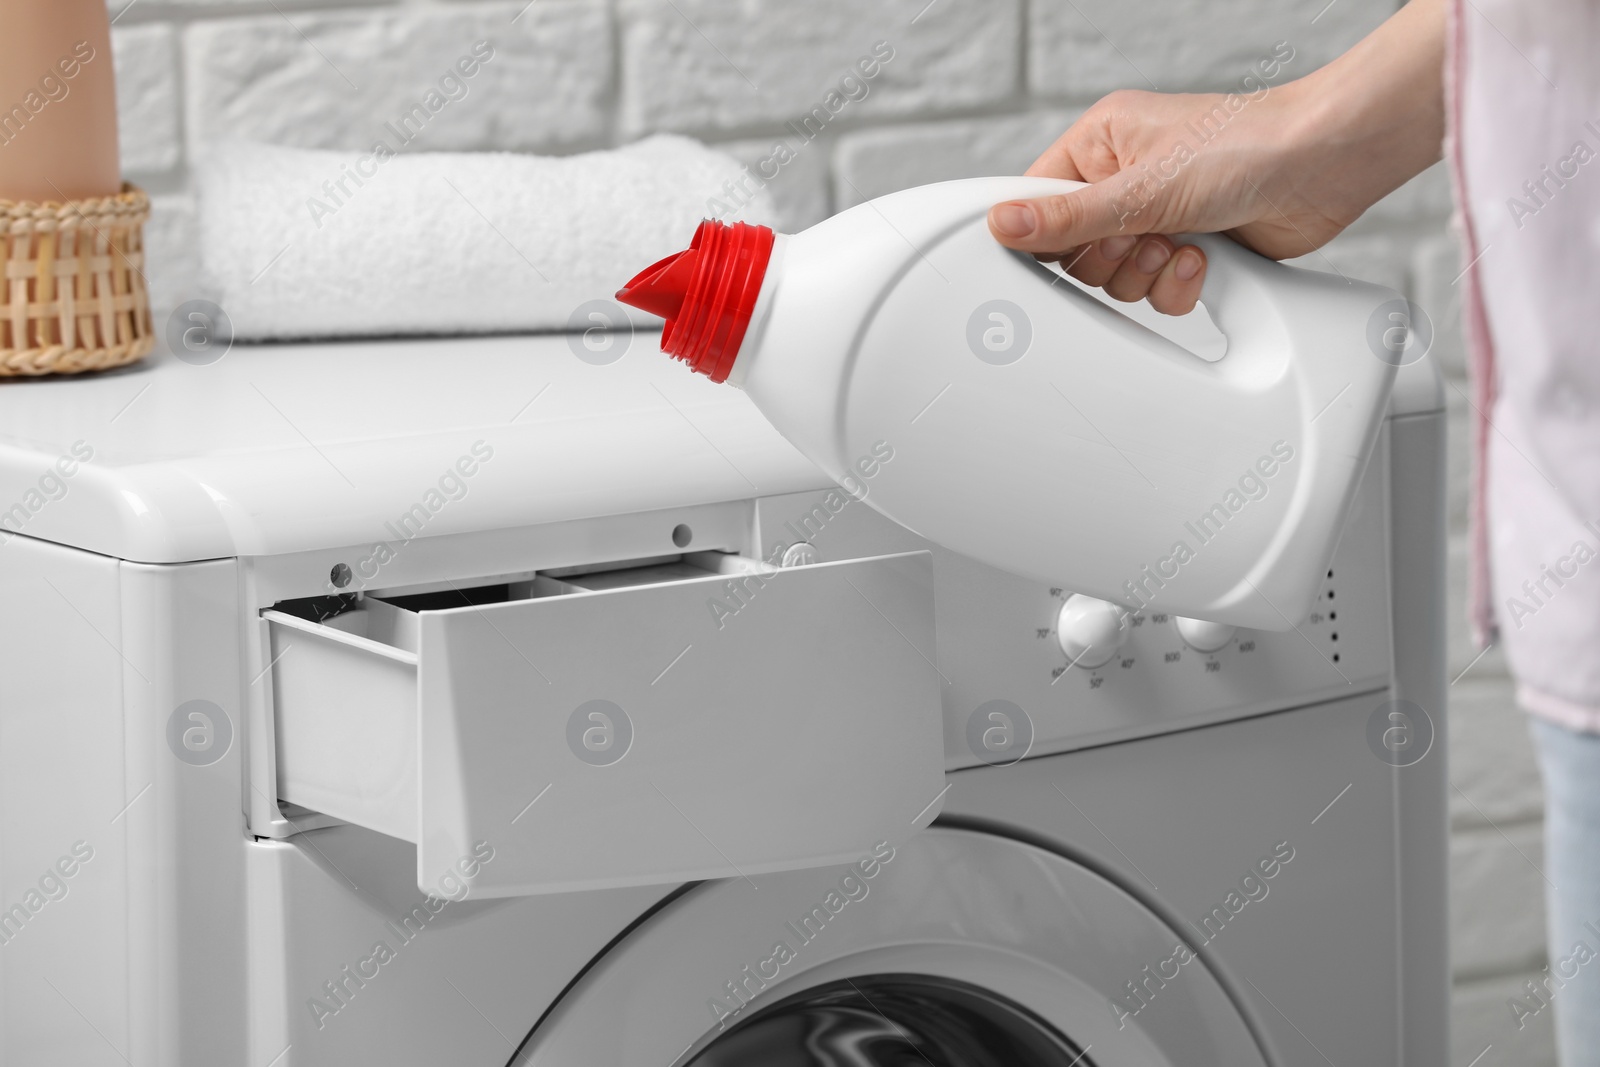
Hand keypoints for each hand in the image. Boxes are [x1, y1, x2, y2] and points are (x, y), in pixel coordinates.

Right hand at [989, 0, 1445, 314]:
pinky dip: (1178, 286)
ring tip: (1181, 243)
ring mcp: (1158, 217)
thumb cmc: (1244, 146)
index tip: (1054, 252)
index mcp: (1100, 144)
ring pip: (1116, 280)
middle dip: (1112, 257)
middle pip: (1075, 253)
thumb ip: (1067, 217)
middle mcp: (1125, 180)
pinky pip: (1155, 293)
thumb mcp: (1142, 186)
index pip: (1038, 200)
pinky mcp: (1188, 250)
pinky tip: (1203, 258)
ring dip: (1148, 274)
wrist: (1324, 165)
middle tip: (1141, 237)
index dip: (1041, 235)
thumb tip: (1002, 225)